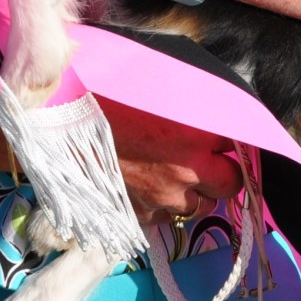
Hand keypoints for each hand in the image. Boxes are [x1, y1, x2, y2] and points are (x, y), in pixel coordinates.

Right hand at [101, 97, 242, 225]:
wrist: (61, 123)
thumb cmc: (108, 93)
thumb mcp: (158, 84)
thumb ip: (192, 95)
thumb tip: (214, 97)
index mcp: (195, 131)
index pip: (239, 141)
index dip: (231, 138)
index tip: (222, 135)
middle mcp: (188, 169)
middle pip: (231, 183)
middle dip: (222, 171)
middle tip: (206, 159)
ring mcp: (165, 198)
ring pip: (201, 205)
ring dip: (194, 191)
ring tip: (172, 172)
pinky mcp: (142, 216)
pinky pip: (167, 217)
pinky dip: (163, 204)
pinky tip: (146, 184)